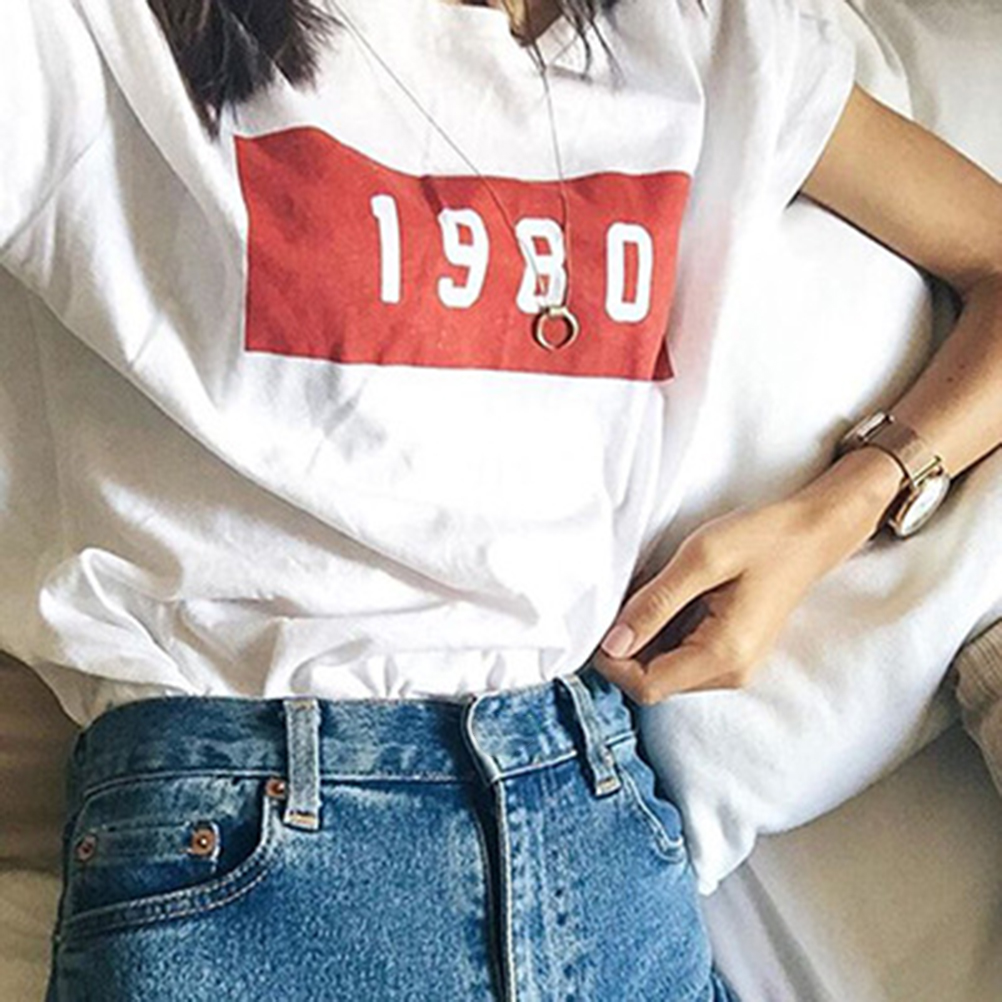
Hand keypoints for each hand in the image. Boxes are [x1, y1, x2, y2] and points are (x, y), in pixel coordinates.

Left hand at [593, 450, 902, 704]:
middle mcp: (730, 673)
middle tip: (628, 595)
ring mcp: (734, 666)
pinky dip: (663, 630)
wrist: (813, 532)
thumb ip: (653, 604)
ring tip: (651, 588)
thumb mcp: (700, 559)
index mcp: (724, 656)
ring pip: (664, 669)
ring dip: (645, 635)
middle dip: (628, 645)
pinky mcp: (732, 653)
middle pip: (653, 682)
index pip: (646, 687)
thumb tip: (612, 643)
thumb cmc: (763, 538)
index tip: (602, 621)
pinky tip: (668, 595)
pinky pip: (681, 654)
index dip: (613, 661)